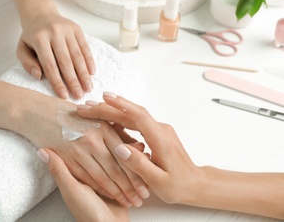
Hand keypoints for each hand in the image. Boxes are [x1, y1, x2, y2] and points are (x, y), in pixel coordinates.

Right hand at [12, 91, 148, 207]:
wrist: (37, 112)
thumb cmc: (69, 114)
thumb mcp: (96, 118)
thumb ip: (116, 133)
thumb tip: (138, 146)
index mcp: (104, 126)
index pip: (126, 154)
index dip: (137, 171)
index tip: (147, 184)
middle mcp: (93, 137)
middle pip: (117, 167)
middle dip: (131, 186)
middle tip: (142, 198)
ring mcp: (79, 148)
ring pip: (103, 176)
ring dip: (118, 191)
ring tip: (130, 201)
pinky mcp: (66, 157)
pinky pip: (87, 177)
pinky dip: (100, 188)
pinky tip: (109, 195)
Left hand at [17, 12, 94, 98]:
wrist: (40, 14)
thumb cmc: (31, 36)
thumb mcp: (22, 48)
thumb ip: (27, 63)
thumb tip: (39, 75)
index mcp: (39, 38)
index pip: (49, 65)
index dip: (57, 82)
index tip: (63, 95)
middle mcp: (54, 32)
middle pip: (65, 61)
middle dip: (73, 81)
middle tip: (79, 96)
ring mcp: (67, 29)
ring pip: (77, 55)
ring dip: (83, 73)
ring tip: (88, 88)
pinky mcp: (77, 29)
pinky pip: (85, 47)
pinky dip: (89, 61)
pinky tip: (91, 73)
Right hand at [77, 92, 200, 203]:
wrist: (196, 183)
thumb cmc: (178, 185)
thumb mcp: (158, 182)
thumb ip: (139, 165)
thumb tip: (120, 148)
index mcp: (161, 140)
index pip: (139, 116)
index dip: (121, 105)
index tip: (104, 99)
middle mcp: (160, 130)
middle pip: (132, 113)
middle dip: (109, 107)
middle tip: (88, 105)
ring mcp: (159, 130)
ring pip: (133, 116)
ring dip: (113, 111)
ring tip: (93, 109)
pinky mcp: (156, 133)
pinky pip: (136, 122)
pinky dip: (120, 118)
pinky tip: (108, 119)